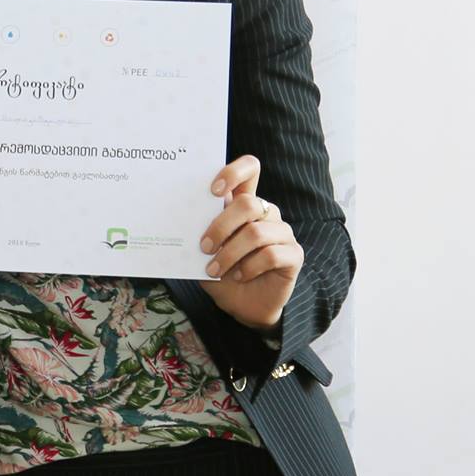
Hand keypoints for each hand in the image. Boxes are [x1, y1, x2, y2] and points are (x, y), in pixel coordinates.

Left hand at [199, 154, 302, 331]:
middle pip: (248, 203)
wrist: (242, 305)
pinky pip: (271, 254)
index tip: (212, 190)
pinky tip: (239, 275)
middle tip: (203, 247)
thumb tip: (180, 216)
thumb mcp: (204, 251)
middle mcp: (266, 213)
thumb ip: (200, 230)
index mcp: (244, 204)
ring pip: (256, 232)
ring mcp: (282, 232)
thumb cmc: (221, 272)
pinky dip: (249, 267)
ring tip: (214, 269)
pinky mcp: (293, 254)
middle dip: (221, 226)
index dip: (233, 172)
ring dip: (230, 253)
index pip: (249, 169)